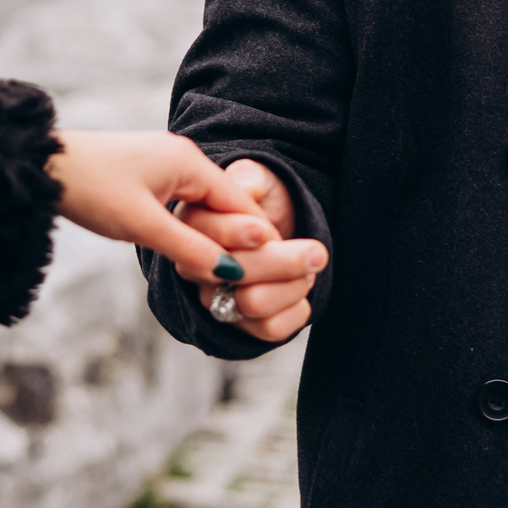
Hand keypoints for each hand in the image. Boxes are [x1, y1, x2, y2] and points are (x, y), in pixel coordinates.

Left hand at [45, 133, 322, 343]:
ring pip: (204, 207)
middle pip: (226, 206)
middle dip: (238, 241)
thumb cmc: (90, 188)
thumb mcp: (143, 225)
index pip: (242, 204)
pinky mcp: (146, 176)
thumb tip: (231, 271)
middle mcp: (183, 158)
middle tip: (253, 279)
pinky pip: (184, 205)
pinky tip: (192, 252)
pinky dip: (191, 229)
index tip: (278, 270)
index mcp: (190, 162)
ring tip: (226, 272)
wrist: (42, 166)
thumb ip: (190, 247)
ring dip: (212, 237)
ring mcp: (164, 165)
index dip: (260, 239)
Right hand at [172, 158, 315, 343]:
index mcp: (192, 223)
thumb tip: (245, 189)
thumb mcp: (258, 178)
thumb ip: (248, 179)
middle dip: (284, 261)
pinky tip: (301, 289)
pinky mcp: (241, 326)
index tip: (268, 230)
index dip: (238, 234)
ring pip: (255, 303)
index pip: (207, 236)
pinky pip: (270, 330)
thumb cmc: (264, 199)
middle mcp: (197, 265)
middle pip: (237, 273)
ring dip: (293, 284)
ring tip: (309, 267)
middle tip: (315, 250)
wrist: (284, 225)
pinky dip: (297, 309)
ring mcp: (216, 298)